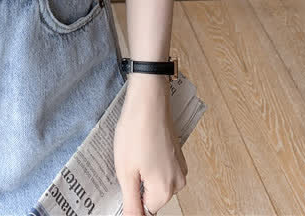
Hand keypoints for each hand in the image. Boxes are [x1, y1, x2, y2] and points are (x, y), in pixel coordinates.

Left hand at [114, 75, 187, 214]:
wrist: (149, 99)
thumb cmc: (136, 131)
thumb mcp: (126, 171)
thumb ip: (131, 202)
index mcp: (165, 190)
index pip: (146, 210)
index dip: (131, 199)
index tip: (124, 181)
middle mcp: (178, 182)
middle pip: (152, 196)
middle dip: (137, 184)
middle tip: (125, 163)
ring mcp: (180, 166)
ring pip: (157, 181)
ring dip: (143, 172)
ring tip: (131, 151)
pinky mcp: (177, 153)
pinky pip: (161, 167)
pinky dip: (149, 161)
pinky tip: (139, 145)